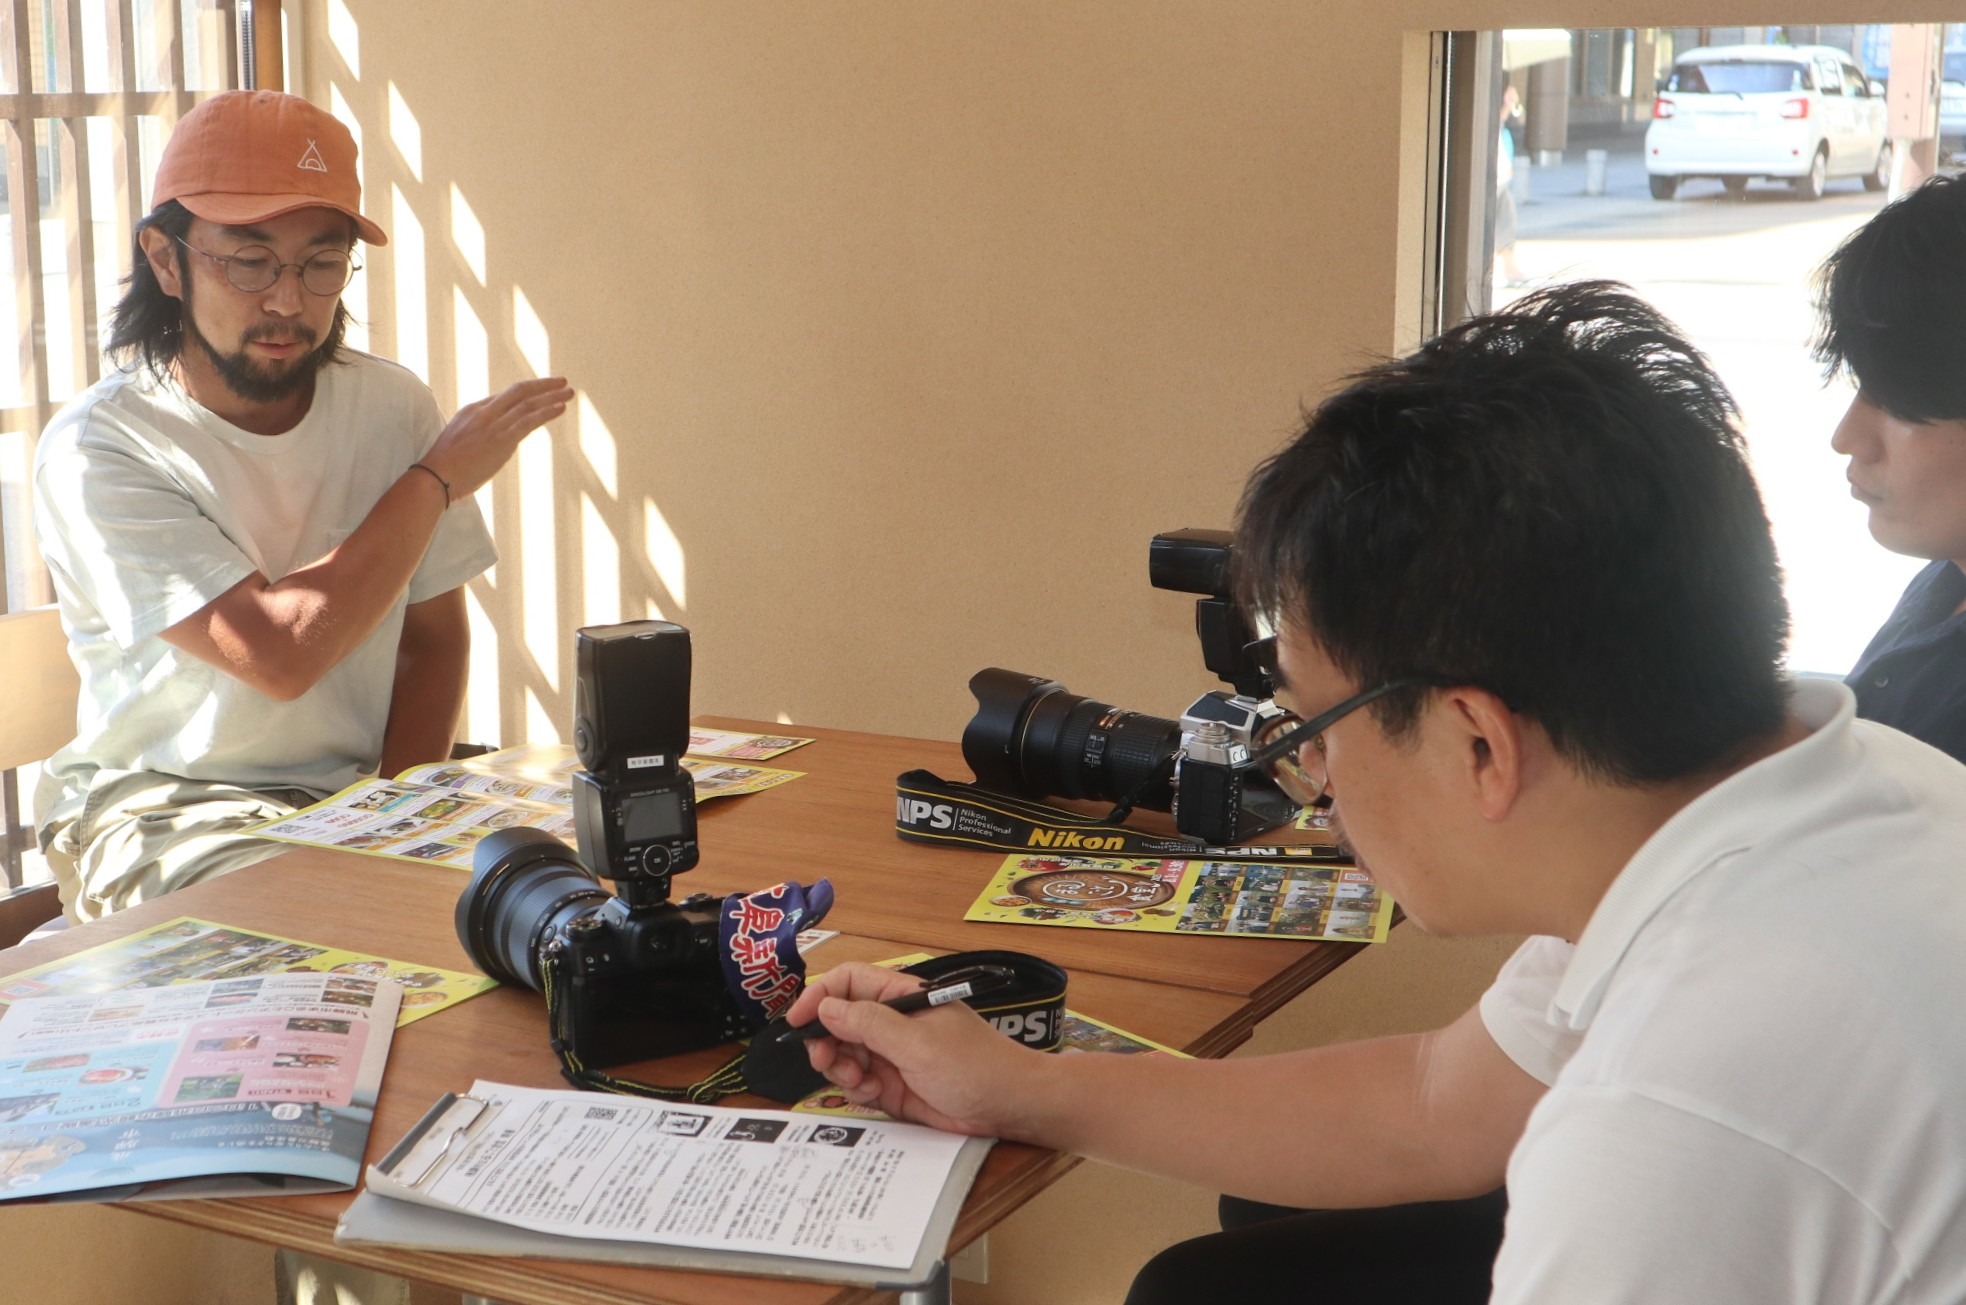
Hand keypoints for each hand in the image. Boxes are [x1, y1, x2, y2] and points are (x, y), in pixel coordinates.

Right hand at [419, 377, 574, 498]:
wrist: (435, 476)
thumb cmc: (444, 468)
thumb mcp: (459, 442)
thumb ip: (476, 436)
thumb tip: (489, 444)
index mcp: (473, 410)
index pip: (505, 397)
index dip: (526, 393)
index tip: (541, 392)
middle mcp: (485, 412)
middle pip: (519, 391)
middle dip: (542, 385)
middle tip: (562, 381)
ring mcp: (493, 424)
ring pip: (528, 404)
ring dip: (551, 397)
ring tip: (569, 392)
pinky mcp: (502, 439)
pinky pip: (529, 420)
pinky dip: (547, 412)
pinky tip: (561, 408)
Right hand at [786, 962, 1042, 1136]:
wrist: (1009, 1106)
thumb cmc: (975, 1066)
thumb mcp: (917, 1043)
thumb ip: (870, 1025)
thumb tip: (828, 1008)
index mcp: (901, 997)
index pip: (849, 982)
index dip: (820, 996)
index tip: (798, 1021)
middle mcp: (893, 1023)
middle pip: (839, 1021)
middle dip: (827, 1041)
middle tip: (826, 1061)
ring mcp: (892, 1055)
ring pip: (844, 1055)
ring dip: (842, 1068)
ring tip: (862, 1081)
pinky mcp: (894, 1086)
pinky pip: (859, 1083)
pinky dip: (858, 1089)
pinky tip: (875, 1094)